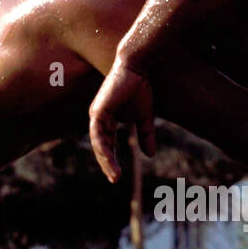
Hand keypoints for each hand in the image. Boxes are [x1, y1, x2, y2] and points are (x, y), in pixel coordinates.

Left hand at [89, 60, 156, 182]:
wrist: (138, 68)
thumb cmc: (140, 88)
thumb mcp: (145, 117)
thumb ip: (146, 135)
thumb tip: (150, 155)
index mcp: (108, 120)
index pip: (108, 144)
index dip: (113, 159)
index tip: (118, 175)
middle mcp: (100, 118)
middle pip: (102, 147)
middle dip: (108, 164)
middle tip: (115, 179)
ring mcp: (97, 115)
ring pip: (99, 143)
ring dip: (106, 160)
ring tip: (114, 175)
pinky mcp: (98, 111)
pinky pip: (98, 134)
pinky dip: (103, 147)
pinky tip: (109, 158)